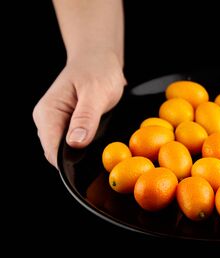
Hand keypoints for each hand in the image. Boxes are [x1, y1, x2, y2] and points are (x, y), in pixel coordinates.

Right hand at [33, 51, 125, 167]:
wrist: (99, 59)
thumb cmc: (98, 71)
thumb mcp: (96, 93)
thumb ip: (86, 118)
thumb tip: (75, 144)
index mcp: (48, 113)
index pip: (51, 149)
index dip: (68, 162)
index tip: (89, 167)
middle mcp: (47, 121)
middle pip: (57, 153)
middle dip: (77, 160)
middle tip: (102, 159)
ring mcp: (56, 124)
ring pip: (65, 150)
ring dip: (82, 154)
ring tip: (102, 149)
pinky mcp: (67, 126)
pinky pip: (73, 144)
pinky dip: (86, 147)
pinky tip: (99, 143)